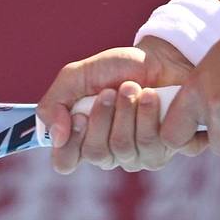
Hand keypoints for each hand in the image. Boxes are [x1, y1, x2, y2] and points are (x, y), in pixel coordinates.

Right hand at [37, 36, 201, 174]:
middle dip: (103, 117)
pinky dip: (151, 115)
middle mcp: (109, 152)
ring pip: (125, 150)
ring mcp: (137, 155)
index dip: (70, 143)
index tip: (80, 116)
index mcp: (83, 138)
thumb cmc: (117, 68)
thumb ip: (53, 104)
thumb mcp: (77, 76)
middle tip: (111, 90)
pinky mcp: (166, 150)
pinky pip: (153, 146)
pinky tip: (154, 97)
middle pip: (96, 154)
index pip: (65, 163)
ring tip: (134, 87)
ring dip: (127, 111)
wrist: (160, 56)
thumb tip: (56, 137)